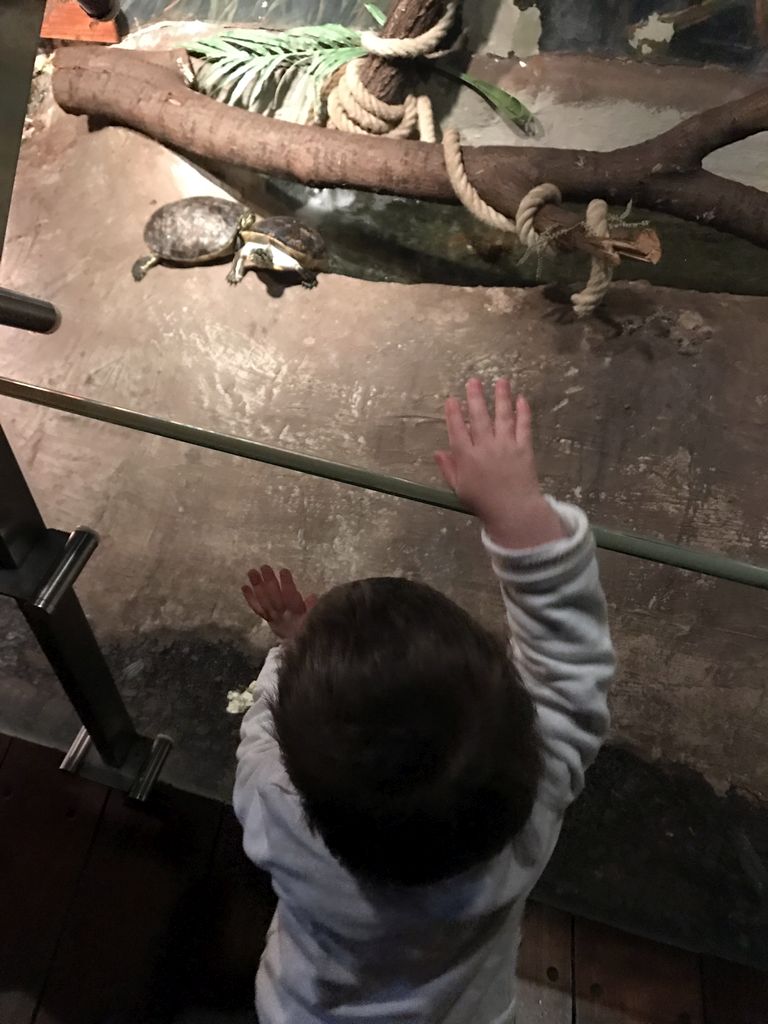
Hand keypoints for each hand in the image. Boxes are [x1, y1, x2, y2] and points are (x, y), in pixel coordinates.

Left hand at [242, 565, 317, 639]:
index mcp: (298, 615)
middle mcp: (283, 617)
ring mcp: (273, 618)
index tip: (284, 571)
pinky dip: (250, 598)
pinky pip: (257, 609)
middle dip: (269, 582)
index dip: (287, 584)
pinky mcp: (267, 619)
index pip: (291, 598)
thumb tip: (313, 597)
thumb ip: (313, 608)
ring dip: (257, 586)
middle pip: (274, 598)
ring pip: (264, 602)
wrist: (299, 647)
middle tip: (264, 567)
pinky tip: (244, 586)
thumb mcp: (315, 618)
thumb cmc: (309, 627)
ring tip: (252, 572)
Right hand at [435, 378, 564, 548]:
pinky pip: (523, 426)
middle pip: (478, 417)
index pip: (457, 430)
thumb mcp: (459, 488)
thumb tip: (438, 452)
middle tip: (473, 381)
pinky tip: (521, 399)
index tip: (451, 399)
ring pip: (502, 416)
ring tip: (501, 381)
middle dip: (475, 397)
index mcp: (467, 457)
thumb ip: (448, 468)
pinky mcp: (523, 448)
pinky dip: (523, 412)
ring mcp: (506, 446)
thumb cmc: (483, 503)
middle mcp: (485, 447)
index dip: (453, 413)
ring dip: (501, 397)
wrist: (514, 512)